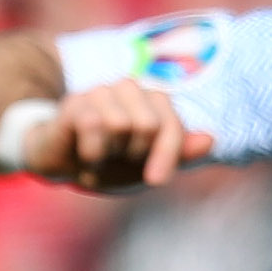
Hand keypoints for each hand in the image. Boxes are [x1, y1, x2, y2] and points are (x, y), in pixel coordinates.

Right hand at [38, 81, 204, 191]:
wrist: (60, 166)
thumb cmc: (107, 164)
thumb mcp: (145, 167)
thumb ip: (178, 154)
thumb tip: (210, 140)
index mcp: (152, 102)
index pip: (171, 123)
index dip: (168, 153)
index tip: (155, 180)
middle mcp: (129, 90)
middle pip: (148, 125)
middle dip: (133, 153)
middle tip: (116, 161)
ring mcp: (101, 92)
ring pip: (121, 124)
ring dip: (108, 153)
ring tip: (99, 158)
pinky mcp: (75, 101)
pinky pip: (93, 125)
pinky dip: (91, 152)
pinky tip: (84, 155)